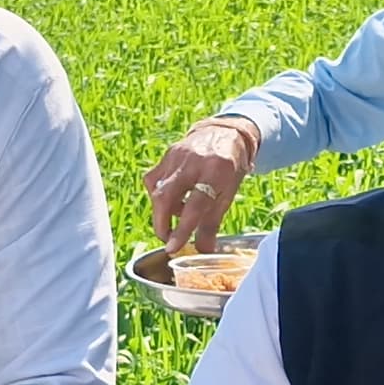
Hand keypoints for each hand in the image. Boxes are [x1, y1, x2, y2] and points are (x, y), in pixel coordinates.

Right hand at [142, 116, 257, 251]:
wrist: (226, 133)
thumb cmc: (229, 168)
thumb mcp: (228, 194)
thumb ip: (212, 223)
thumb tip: (202, 251)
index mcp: (216, 170)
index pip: (196, 204)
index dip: (182, 228)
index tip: (172, 248)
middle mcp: (194, 161)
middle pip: (166, 195)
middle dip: (162, 223)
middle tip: (168, 239)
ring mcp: (177, 155)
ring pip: (157, 189)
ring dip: (163, 211)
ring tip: (178, 217)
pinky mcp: (167, 155)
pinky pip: (154, 180)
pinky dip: (160, 196)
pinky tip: (173, 200)